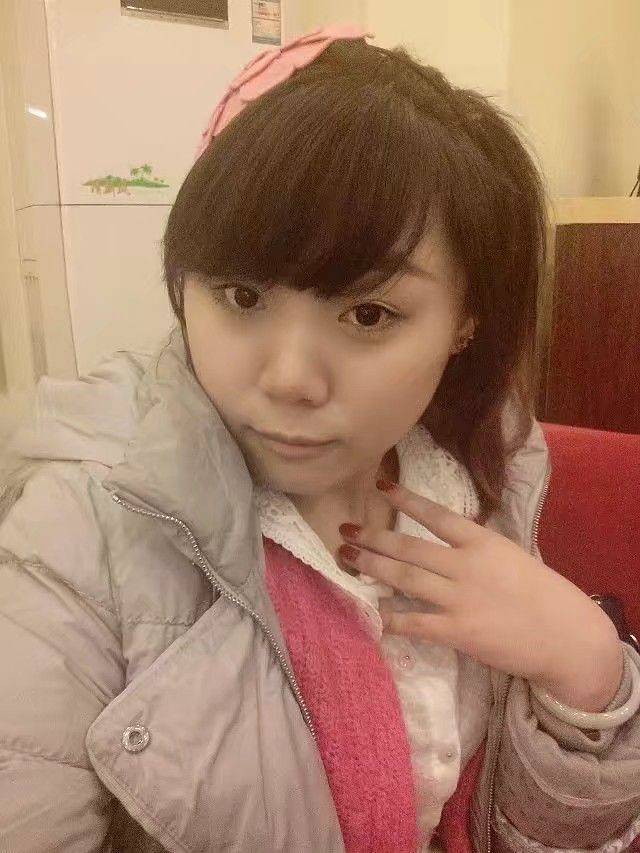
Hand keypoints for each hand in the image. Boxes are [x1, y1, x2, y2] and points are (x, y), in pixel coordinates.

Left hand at [338, 480, 618, 685]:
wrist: (566, 636)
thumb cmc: (540, 593)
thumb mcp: (509, 555)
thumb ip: (475, 547)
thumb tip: (443, 538)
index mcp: (481, 542)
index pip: (435, 514)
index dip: (404, 499)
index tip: (378, 485)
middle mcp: (465, 565)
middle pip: (408, 547)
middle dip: (372, 538)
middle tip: (344, 530)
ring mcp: (459, 599)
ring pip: (403, 578)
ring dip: (371, 567)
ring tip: (346, 558)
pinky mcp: (457, 631)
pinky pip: (414, 623)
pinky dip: (390, 618)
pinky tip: (370, 613)